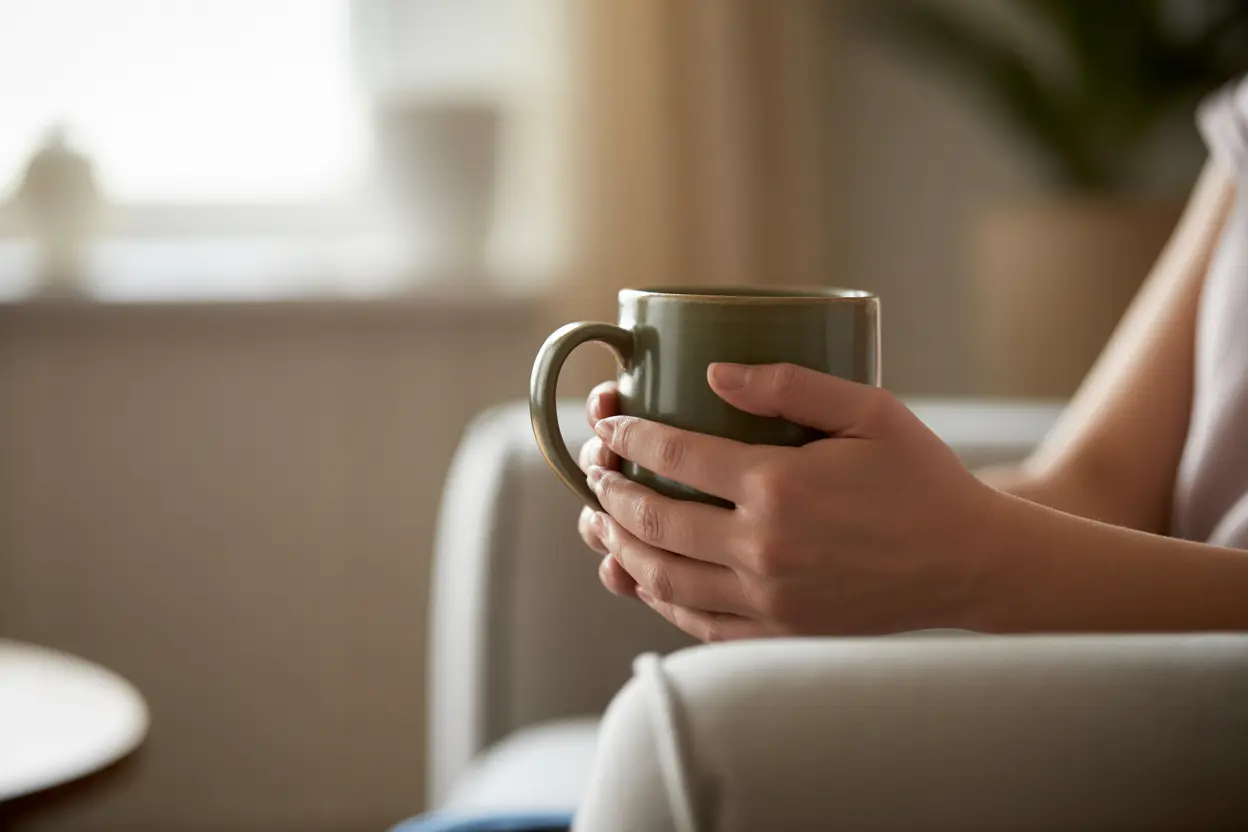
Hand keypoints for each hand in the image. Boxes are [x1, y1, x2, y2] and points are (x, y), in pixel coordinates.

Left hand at [585, 363, 1002, 639]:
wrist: (969, 564)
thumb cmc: (922, 478)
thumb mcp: (870, 411)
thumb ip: (790, 385)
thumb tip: (713, 370)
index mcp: (779, 485)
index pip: (674, 454)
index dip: (629, 436)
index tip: (609, 424)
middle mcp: (762, 546)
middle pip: (653, 518)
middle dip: (609, 491)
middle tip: (593, 470)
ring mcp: (767, 597)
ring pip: (662, 576)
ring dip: (618, 547)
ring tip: (596, 525)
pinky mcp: (778, 631)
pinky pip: (696, 622)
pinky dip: (657, 599)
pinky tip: (638, 578)